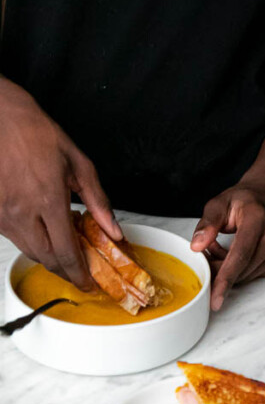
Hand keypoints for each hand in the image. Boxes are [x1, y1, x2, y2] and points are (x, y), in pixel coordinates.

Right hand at [0, 79, 119, 289]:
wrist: (2, 121)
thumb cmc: (39, 136)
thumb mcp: (78, 163)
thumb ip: (98, 201)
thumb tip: (114, 230)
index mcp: (48, 199)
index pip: (66, 252)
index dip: (80, 274)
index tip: (90, 282)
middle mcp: (22, 213)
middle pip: (47, 259)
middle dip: (67, 271)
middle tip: (83, 272)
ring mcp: (3, 216)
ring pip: (30, 251)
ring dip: (51, 257)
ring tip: (69, 250)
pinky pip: (15, 239)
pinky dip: (34, 242)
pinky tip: (46, 231)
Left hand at [191, 181, 264, 310]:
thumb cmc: (244, 201)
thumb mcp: (220, 203)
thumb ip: (207, 223)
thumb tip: (196, 246)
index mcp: (258, 218)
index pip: (240, 255)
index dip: (225, 278)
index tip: (214, 298)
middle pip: (241, 269)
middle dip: (218, 270)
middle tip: (208, 253)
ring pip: (246, 276)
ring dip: (229, 270)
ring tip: (224, 248)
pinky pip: (254, 276)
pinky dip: (241, 271)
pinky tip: (239, 254)